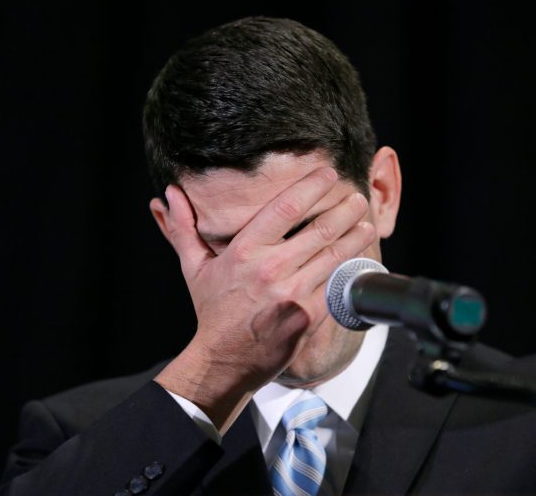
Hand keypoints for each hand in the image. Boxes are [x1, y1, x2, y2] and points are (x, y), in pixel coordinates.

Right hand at [153, 167, 374, 431]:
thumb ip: (183, 228)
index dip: (311, 187)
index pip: (286, 208)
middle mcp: (271, 269)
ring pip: (333, 256)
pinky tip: (361, 258)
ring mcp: (293, 293)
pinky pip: (334, 285)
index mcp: (244, 251)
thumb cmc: (213, 311)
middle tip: (358, 196)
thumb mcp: (194, 268)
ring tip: (367, 221)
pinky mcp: (309, 315)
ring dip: (355, 236)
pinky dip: (350, 269)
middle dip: (343, 210)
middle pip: (319, 230)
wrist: (225, 361)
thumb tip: (167, 195)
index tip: (328, 174)